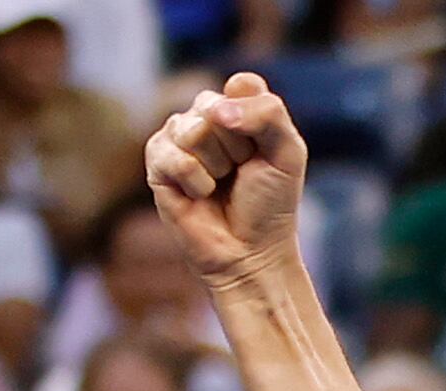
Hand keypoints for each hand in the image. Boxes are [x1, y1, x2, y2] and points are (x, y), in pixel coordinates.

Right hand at [145, 73, 307, 288]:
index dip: (256, 121)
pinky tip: (201, 195)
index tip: (264, 150)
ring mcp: (178, 137)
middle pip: (214, 106)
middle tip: (241, 173)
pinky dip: (196, 181)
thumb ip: (268, 114)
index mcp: (239, 107)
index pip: (243, 85)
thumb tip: (216, 110)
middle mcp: (206, 116)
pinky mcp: (157, 161)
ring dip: (217, 165)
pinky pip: (174, 155)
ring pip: (193, 129)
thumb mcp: (287, 153)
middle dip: (237, 146)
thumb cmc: (271, 203)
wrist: (251, 251)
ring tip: (221, 184)